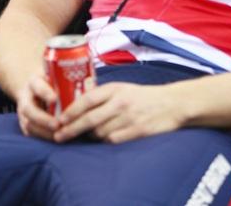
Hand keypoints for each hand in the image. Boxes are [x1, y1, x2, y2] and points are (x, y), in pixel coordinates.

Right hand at [15, 73, 60, 139]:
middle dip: (43, 119)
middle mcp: (26, 98)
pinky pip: (33, 135)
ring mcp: (23, 113)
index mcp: (34, 83)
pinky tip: (59, 139)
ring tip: (61, 135)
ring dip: (45, 132)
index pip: (37, 86)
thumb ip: (65, 83)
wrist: (35, 91)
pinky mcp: (26, 126)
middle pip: (28, 110)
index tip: (55, 99)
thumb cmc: (52, 84)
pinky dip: (45, 138)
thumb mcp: (55, 79)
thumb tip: (84, 87)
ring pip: (29, 125)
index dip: (45, 93)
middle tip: (57, 125)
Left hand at [54, 82, 182, 143]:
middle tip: (59, 136)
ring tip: (82, 136)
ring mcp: (129, 118)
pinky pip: (113, 140)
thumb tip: (76, 105)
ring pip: (100, 132)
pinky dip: (105, 141)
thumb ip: (101, 95)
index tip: (59, 119)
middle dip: (71, 129)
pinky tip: (102, 139)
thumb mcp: (121, 88)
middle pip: (90, 119)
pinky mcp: (137, 131)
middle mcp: (120, 103)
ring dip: (88, 136)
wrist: (171, 103)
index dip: (71, 111)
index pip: (87, 99)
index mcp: (114, 89)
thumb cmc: (141, 96)